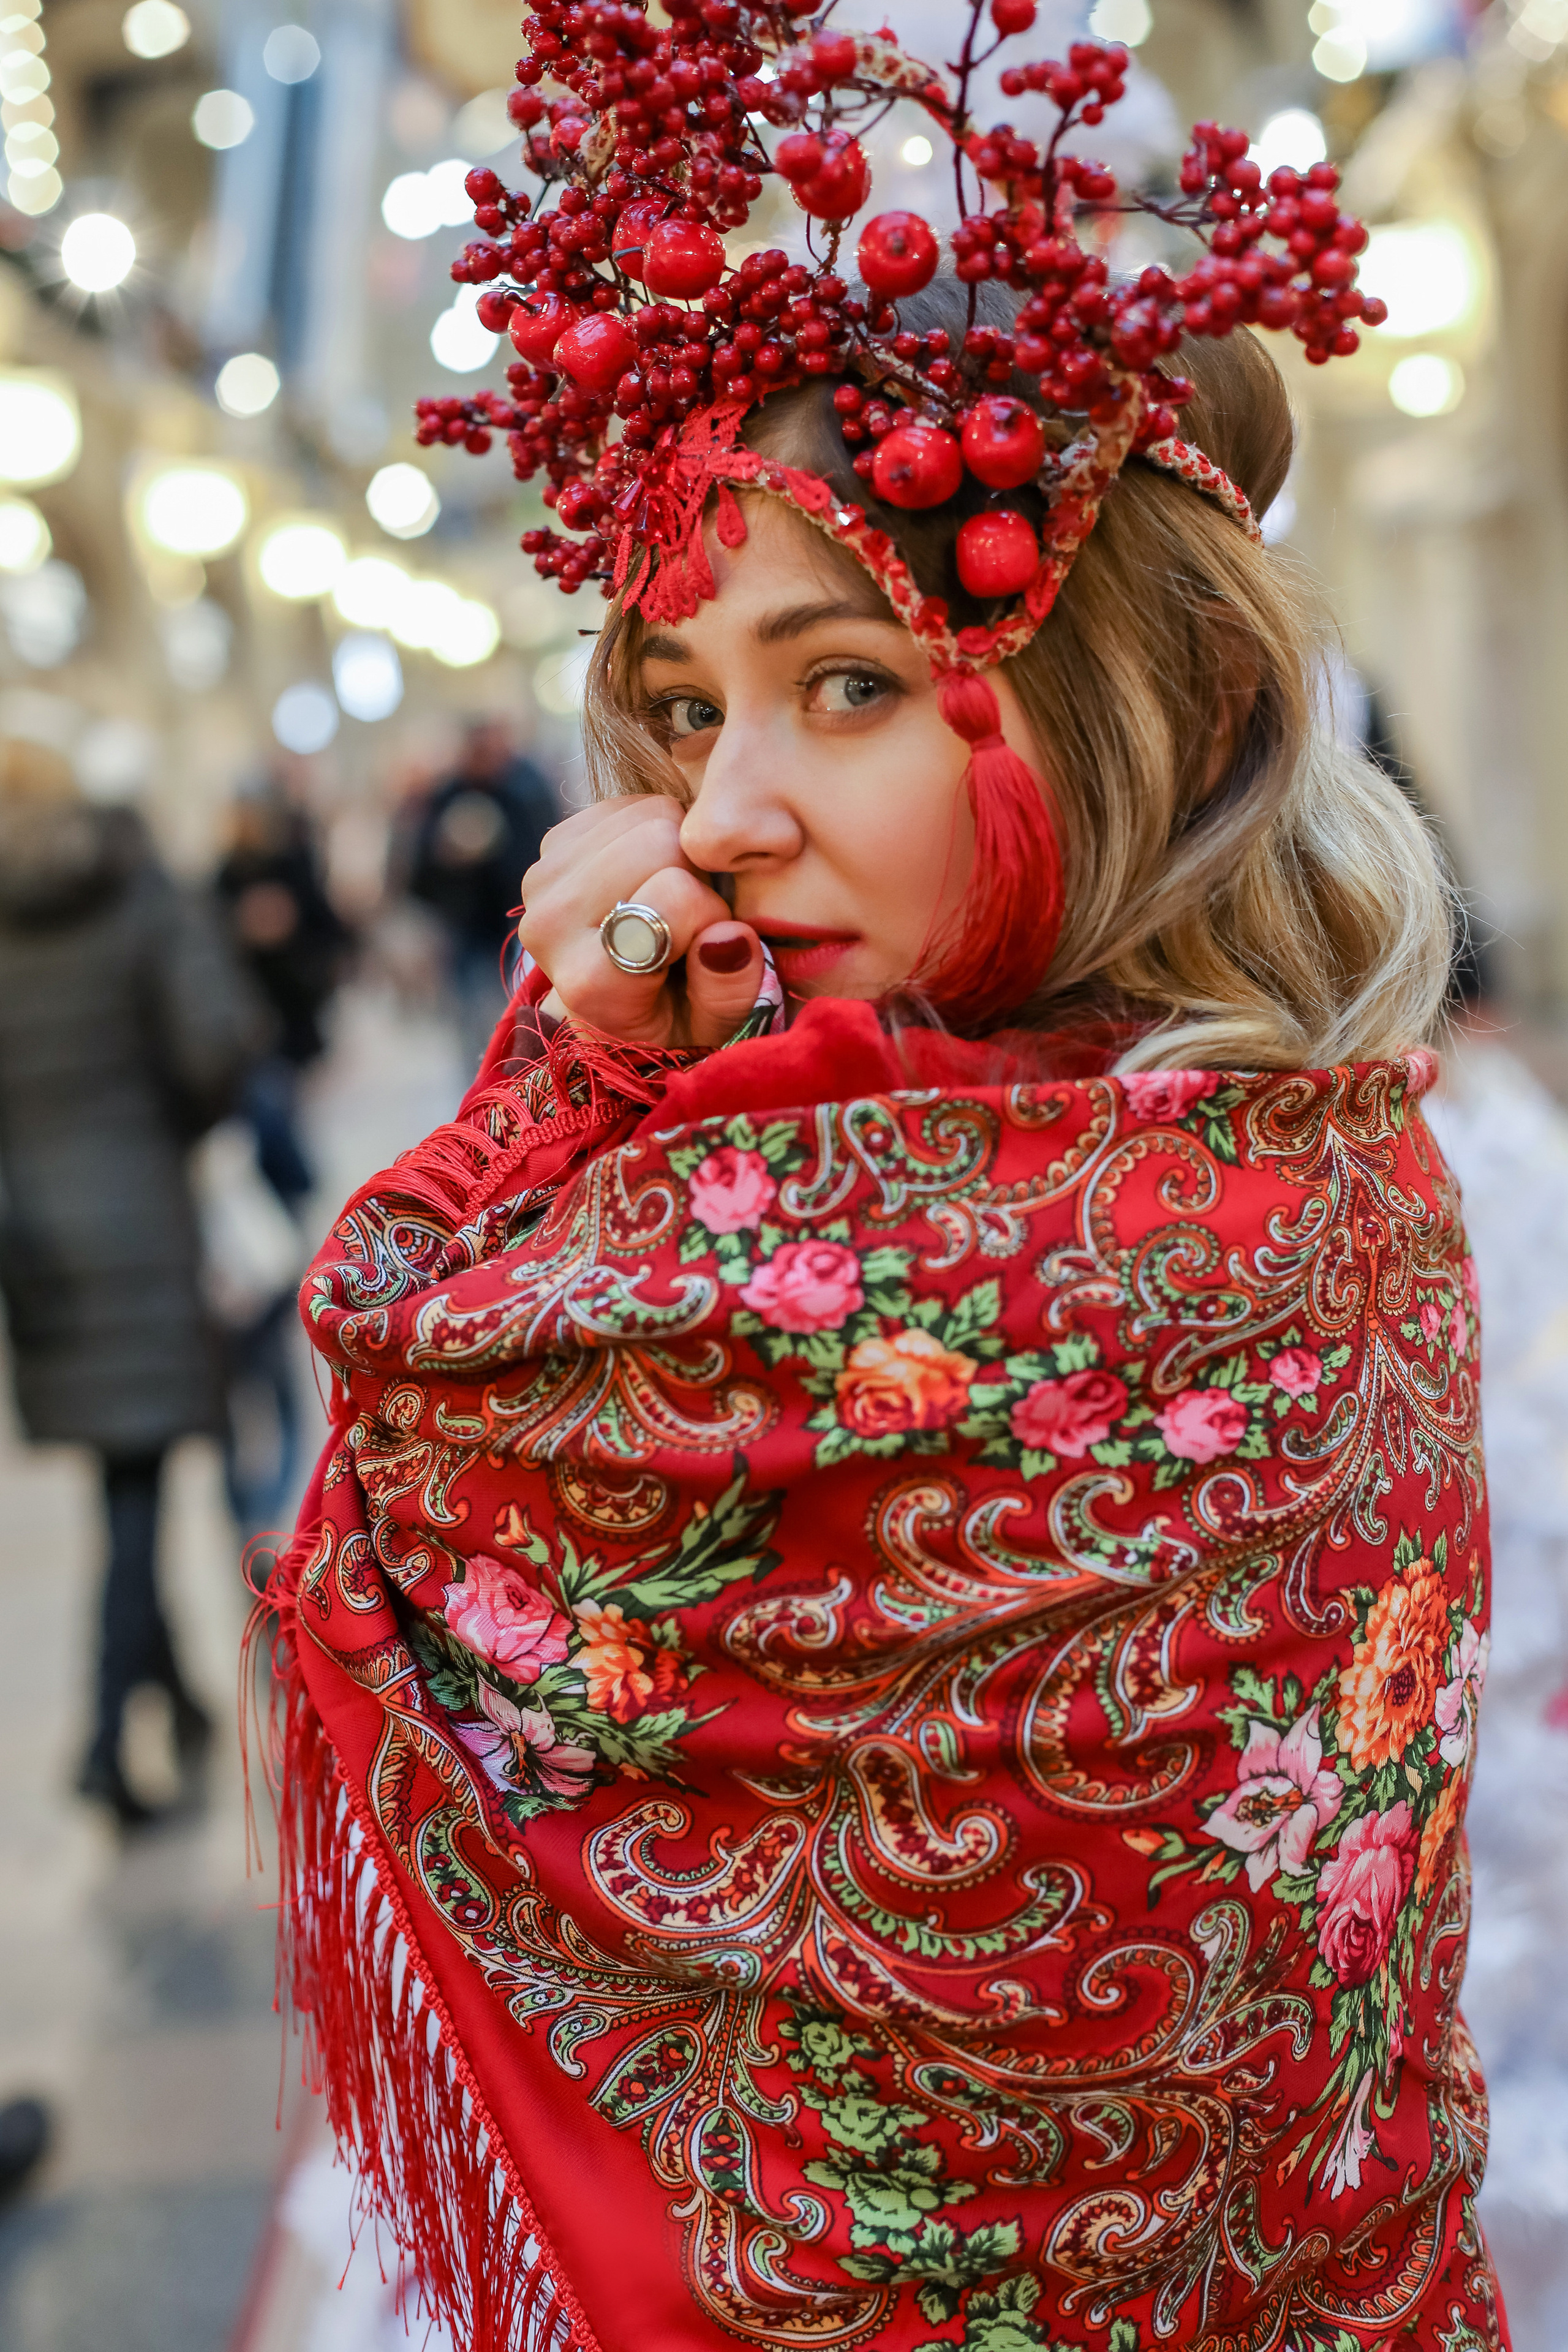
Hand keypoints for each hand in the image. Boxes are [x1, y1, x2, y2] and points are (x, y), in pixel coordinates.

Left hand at [517, 795, 762, 1048]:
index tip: (702, 945)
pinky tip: (647, 877)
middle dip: (693, 870)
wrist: (610, 1012)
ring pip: (645, 812)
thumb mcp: (713, 1027)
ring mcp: (543, 881)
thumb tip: (729, 936)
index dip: (709, 912)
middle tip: (687, 916)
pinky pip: (626, 804)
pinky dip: (652, 830)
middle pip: (658, 838)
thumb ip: (727, 990)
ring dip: (677, 847)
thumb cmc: (672, 1020)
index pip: (675, 896)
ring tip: (667, 897)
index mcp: (591, 982)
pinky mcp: (551, 848)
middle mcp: (551, 927)